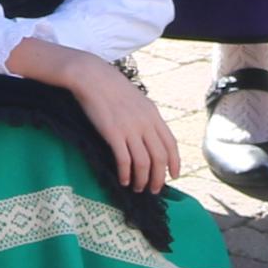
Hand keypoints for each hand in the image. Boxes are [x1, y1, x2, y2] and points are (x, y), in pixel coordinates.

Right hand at [15, 39, 179, 194]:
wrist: (92, 77)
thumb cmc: (112, 88)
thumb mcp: (138, 100)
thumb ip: (146, 118)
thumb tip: (151, 137)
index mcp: (153, 115)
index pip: (171, 144)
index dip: (175, 163)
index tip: (174, 176)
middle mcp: (145, 123)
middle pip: (159, 158)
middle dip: (159, 178)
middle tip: (154, 190)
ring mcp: (130, 129)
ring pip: (143, 163)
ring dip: (142, 180)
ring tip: (137, 188)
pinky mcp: (113, 133)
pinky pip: (124, 160)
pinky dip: (126, 174)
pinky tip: (123, 180)